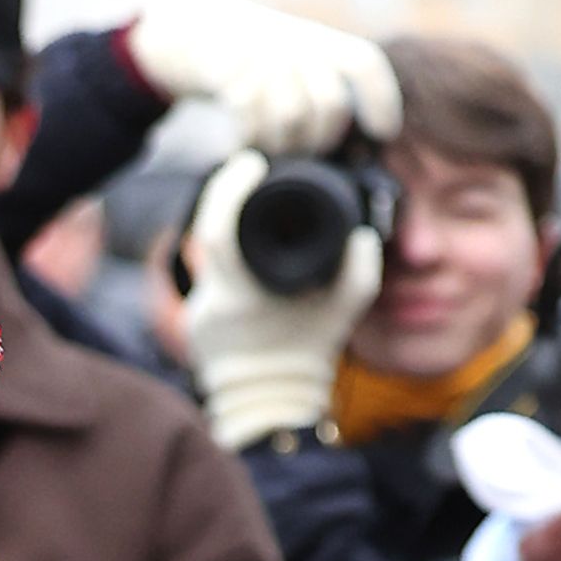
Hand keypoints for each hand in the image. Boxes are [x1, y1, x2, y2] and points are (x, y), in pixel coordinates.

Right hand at [126, 0, 400, 152]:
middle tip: (307, 151)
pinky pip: (252, 120)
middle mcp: (296, 43)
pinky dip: (250, 138)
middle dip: (322, 138)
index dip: (380, 99)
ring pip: (291, 116)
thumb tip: (369, 139)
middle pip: (330, 103)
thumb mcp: (301, 62)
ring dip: (284, 143)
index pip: (363, 64)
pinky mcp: (230, 74)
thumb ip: (330, 90)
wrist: (203, 37)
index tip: (384, 133)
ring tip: (275, 148)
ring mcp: (262, 56)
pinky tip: (246, 141)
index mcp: (322, 41)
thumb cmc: (263, 65)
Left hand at [183, 150, 381, 448]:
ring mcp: (202, 308)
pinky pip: (204, 268)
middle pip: (203, 230)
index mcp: (245, 293)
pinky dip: (220, 243)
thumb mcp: (343, 313)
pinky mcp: (196, 314)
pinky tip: (237, 227)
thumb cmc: (310, 352)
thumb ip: (361, 273)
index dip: (229, 187)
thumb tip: (363, 234)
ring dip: (221, 215)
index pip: (218, 228)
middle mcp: (216, 298)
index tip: (250, 161)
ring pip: (201, 247)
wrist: (272, 399)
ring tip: (245, 191)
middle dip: (222, 191)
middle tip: (245, 165)